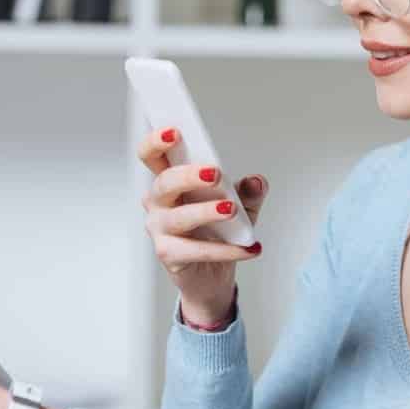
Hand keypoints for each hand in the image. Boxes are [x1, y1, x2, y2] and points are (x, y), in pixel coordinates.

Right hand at [136, 126, 267, 320]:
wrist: (212, 277)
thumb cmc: (218, 234)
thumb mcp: (241, 207)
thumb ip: (249, 193)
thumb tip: (256, 181)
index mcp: (170, 182)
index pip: (153, 155)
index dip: (157, 141)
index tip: (175, 131)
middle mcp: (159, 203)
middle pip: (164, 183)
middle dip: (188, 175)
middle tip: (214, 173)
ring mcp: (160, 229)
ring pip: (178, 217)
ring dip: (206, 211)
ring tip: (231, 210)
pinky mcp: (169, 255)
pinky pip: (195, 250)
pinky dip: (225, 250)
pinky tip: (246, 247)